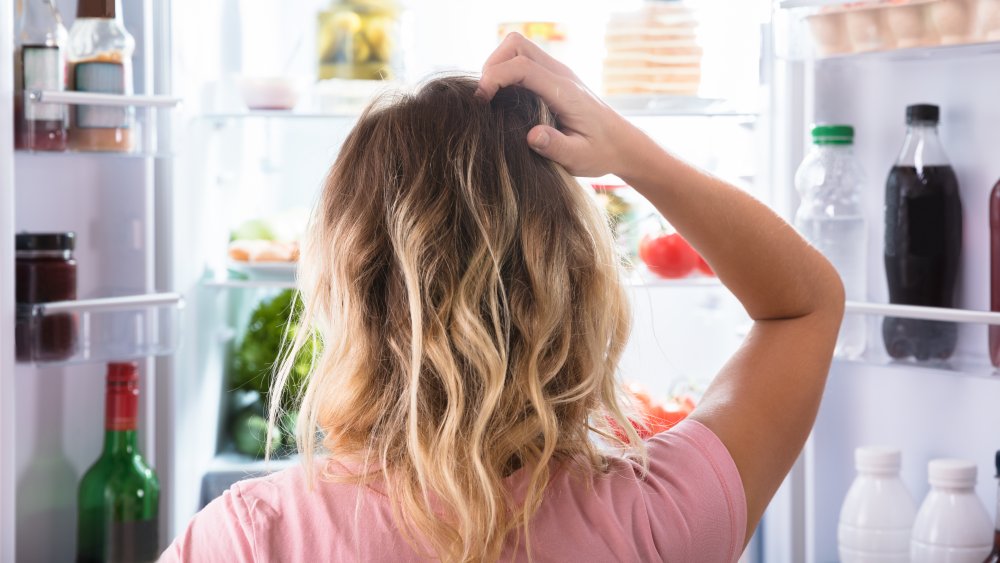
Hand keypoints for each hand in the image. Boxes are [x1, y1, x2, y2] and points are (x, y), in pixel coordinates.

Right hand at [477, 33, 641, 177]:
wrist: (622, 144)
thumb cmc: (600, 152)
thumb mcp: (579, 158)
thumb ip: (556, 147)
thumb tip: (532, 136)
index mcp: (565, 92)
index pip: (522, 67)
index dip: (495, 77)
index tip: (481, 101)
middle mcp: (560, 74)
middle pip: (516, 45)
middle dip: (493, 65)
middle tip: (484, 97)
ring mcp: (557, 73)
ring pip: (518, 48)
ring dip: (498, 65)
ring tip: (490, 97)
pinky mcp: (554, 77)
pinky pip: (524, 60)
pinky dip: (506, 71)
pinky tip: (504, 98)